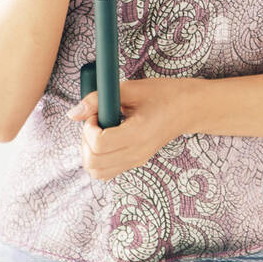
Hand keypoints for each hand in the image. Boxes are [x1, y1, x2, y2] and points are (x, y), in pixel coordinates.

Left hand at [67, 77, 192, 180]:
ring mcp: (137, 160)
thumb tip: (73, 113)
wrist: (189, 108)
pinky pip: (107, 171)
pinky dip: (99, 159)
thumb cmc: (164, 94)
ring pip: (97, 172)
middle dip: (85, 141)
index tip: (96, 114)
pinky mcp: (136, 162)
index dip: (89, 128)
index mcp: (139, 133)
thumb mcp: (131, 89)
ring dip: (90, 153)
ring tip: (100, 132)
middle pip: (94, 163)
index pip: (100, 144)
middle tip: (95, 122)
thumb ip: (99, 100)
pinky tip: (106, 140)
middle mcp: (138, 153)